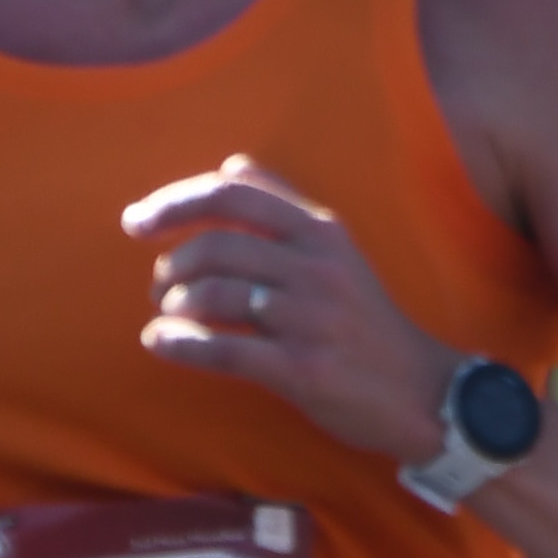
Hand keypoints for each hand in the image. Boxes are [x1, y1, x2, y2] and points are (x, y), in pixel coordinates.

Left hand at [122, 154, 451, 466]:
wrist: (421, 392)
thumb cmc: (365, 321)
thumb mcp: (337, 251)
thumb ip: (284, 206)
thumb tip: (230, 164)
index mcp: (321, 231)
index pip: (233, 195)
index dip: (174, 203)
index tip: (136, 223)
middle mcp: (317, 267)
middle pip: (216, 246)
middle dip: (172, 265)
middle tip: (159, 287)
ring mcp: (311, 319)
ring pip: (215, 296)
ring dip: (175, 305)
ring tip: (169, 316)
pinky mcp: (303, 369)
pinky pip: (223, 350)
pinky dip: (180, 344)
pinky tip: (162, 343)